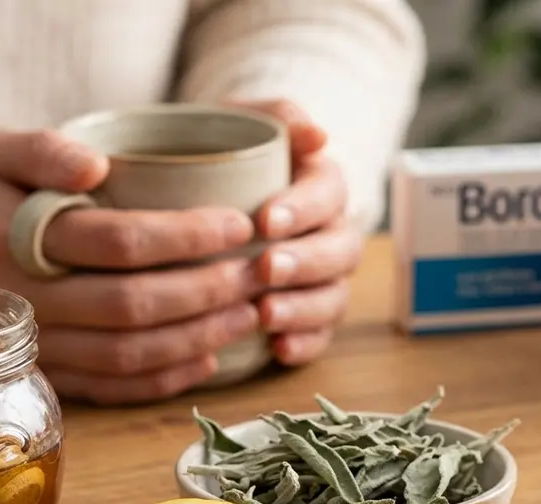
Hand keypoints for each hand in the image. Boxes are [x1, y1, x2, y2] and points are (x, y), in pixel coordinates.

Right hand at [0, 129, 265, 404]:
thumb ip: (45, 150)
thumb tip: (98, 166)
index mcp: (16, 240)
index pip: (119, 242)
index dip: (186, 236)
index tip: (238, 223)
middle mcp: (26, 301)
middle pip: (134, 306)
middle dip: (208, 291)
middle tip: (259, 271)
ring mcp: (36, 348)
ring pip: (130, 354)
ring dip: (198, 338)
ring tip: (250, 314)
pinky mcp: (48, 377)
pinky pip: (112, 388)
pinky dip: (164, 379)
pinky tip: (207, 360)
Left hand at [230, 100, 362, 365]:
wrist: (199, 188)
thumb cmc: (219, 152)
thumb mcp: (238, 121)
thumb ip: (275, 117)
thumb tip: (317, 134)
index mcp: (320, 183)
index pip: (328, 193)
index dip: (303, 208)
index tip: (265, 219)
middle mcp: (330, 231)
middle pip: (340, 250)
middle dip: (306, 262)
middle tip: (266, 269)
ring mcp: (322, 277)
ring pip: (333, 296)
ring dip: (304, 307)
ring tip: (265, 314)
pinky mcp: (308, 315)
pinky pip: (320, 336)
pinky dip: (303, 344)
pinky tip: (275, 348)